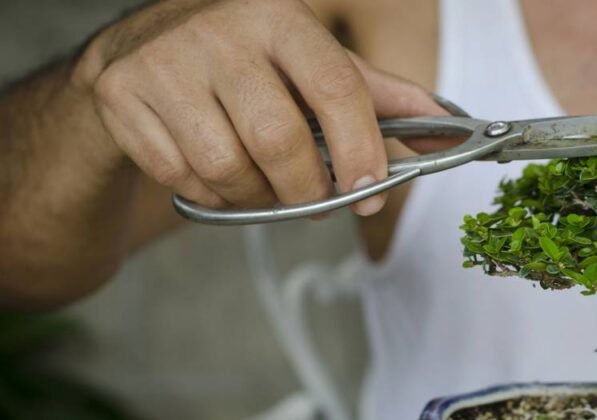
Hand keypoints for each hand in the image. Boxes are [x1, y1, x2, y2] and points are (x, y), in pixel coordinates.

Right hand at [74, 0, 442, 215]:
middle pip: (279, 140)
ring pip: (229, 168)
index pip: (335, 87)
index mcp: (279, 18)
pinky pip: (184, 179)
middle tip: (316, 201)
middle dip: (307, 189)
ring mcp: (165, 63)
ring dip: (258, 197)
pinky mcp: (124, 97)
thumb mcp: (315, 64)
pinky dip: (214, 196)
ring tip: (266, 185)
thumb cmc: (251, 63)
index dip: (361, 149)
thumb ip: (380, 98)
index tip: (370, 190)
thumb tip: (447, 129)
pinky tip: (220, 175)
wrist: (143, 49)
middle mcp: (220, 33)